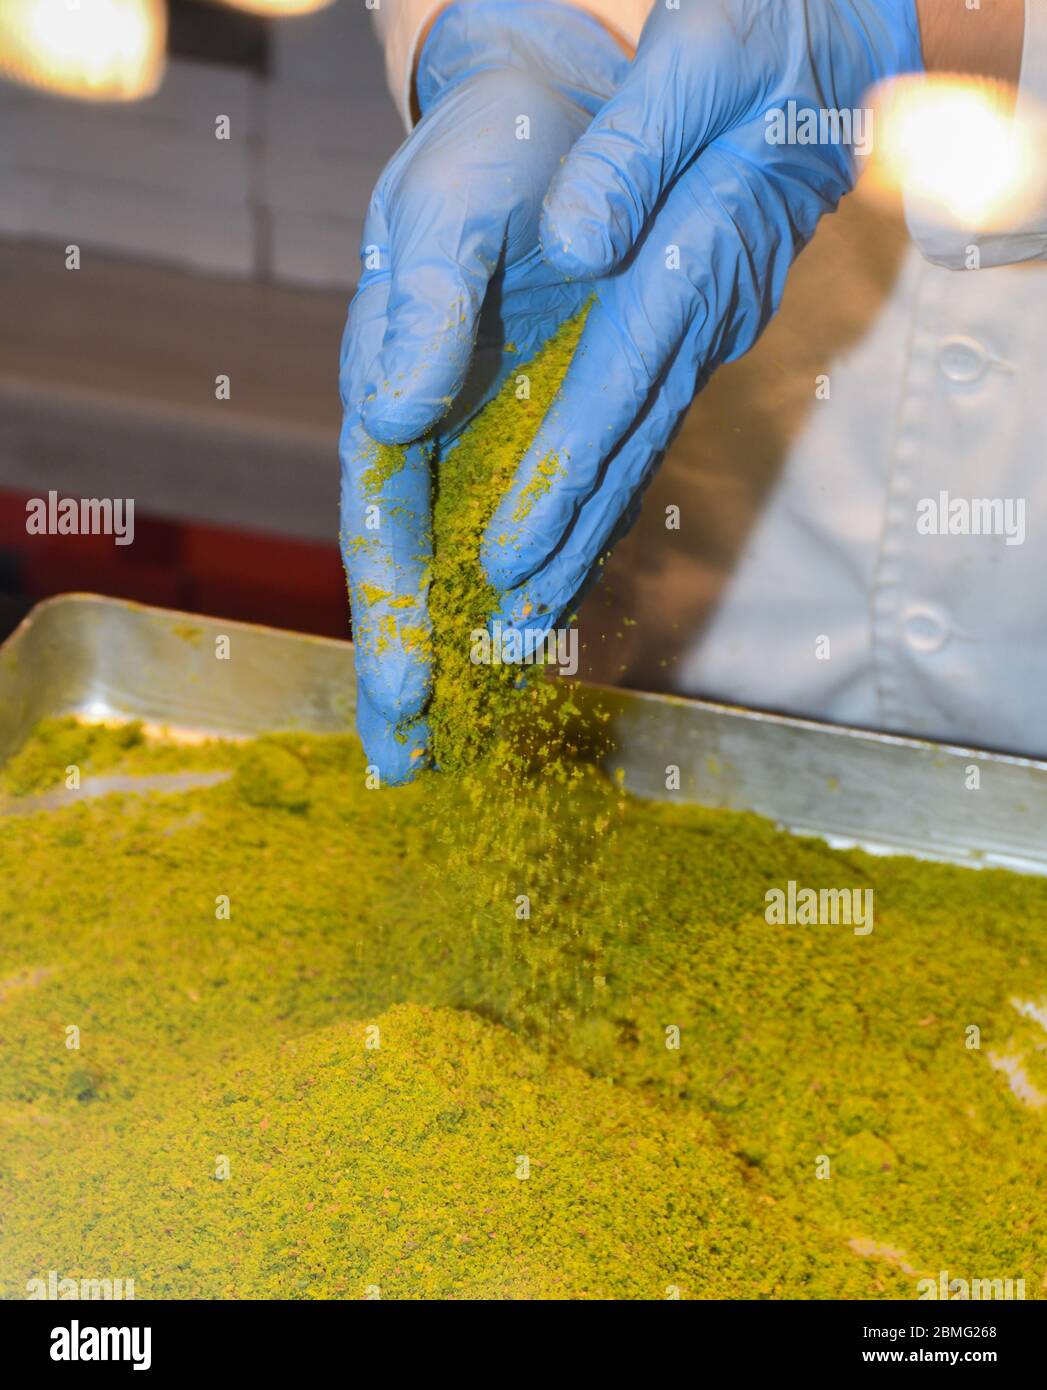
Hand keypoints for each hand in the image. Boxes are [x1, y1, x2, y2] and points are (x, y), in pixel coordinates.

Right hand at [339, 0, 626, 782]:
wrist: (556, 125)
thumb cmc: (492, 153)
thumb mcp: (452, 205)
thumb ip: (419, 304)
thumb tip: (398, 410)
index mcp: (392, 389)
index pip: (379, 522)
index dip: (389, 608)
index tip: (407, 690)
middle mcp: (436, 434)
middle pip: (411, 571)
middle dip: (403, 669)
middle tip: (400, 768)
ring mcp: (494, 444)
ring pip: (468, 570)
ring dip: (461, 663)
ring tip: (445, 754)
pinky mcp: (557, 439)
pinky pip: (545, 533)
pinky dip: (534, 601)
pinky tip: (524, 663)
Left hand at [482, 0, 923, 632]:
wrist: (830, 34)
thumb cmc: (768, 25)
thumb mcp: (709, 48)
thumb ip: (639, 147)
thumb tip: (579, 239)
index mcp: (703, 249)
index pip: (617, 384)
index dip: (562, 476)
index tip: (510, 554)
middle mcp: (712, 310)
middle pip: (628, 445)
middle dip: (565, 540)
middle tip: (507, 629)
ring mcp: (714, 325)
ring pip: (640, 445)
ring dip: (587, 531)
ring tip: (533, 614)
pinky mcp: (700, 322)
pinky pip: (647, 416)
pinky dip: (608, 481)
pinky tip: (575, 530)